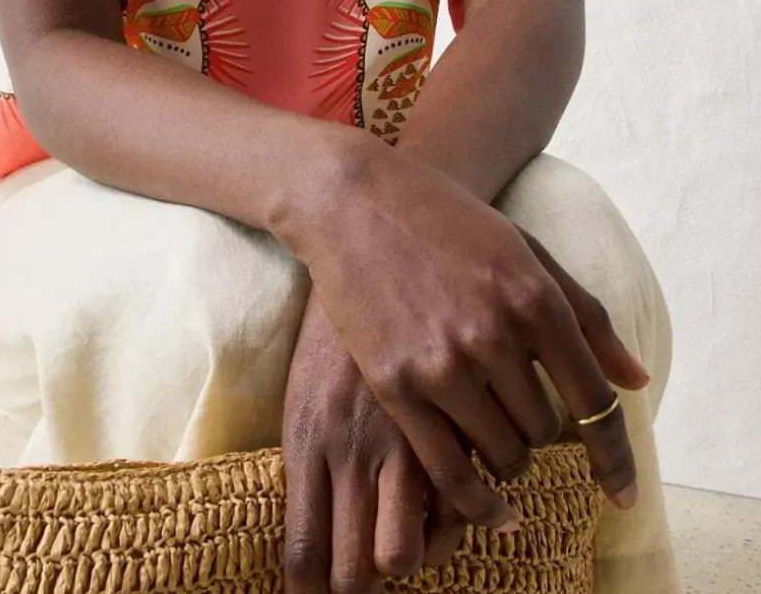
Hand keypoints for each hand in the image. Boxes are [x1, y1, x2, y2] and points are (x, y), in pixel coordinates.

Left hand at [283, 293, 466, 593]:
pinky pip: (465, 497)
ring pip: (416, 547)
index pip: (302, 557)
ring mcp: (402, 433)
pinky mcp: (449, 409)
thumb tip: (313, 551)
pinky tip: (480, 498)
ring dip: (429, 551)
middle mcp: (349, 449)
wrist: (375, 225)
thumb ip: (315, 467)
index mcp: (306, 442)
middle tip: (390, 566)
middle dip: (373, 583)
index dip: (314, 592)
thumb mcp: (309, 389)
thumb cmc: (340, 316)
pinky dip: (474, 512)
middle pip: (359, 572)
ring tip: (437, 532)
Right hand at [288, 135, 648, 529]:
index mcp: (534, 298)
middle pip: (544, 430)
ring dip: (506, 453)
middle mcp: (494, 335)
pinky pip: (450, 471)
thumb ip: (586, 314)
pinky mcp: (395, 385)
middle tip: (513, 406)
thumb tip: (637, 380)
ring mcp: (442, 363)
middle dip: (537, 428)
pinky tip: (488, 505)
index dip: (617, 459)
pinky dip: (475, 499)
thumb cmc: (447, 221)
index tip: (623, 496)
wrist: (354, 199)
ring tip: (489, 428)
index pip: (595, 403)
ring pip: (502, 453)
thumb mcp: (526, 250)